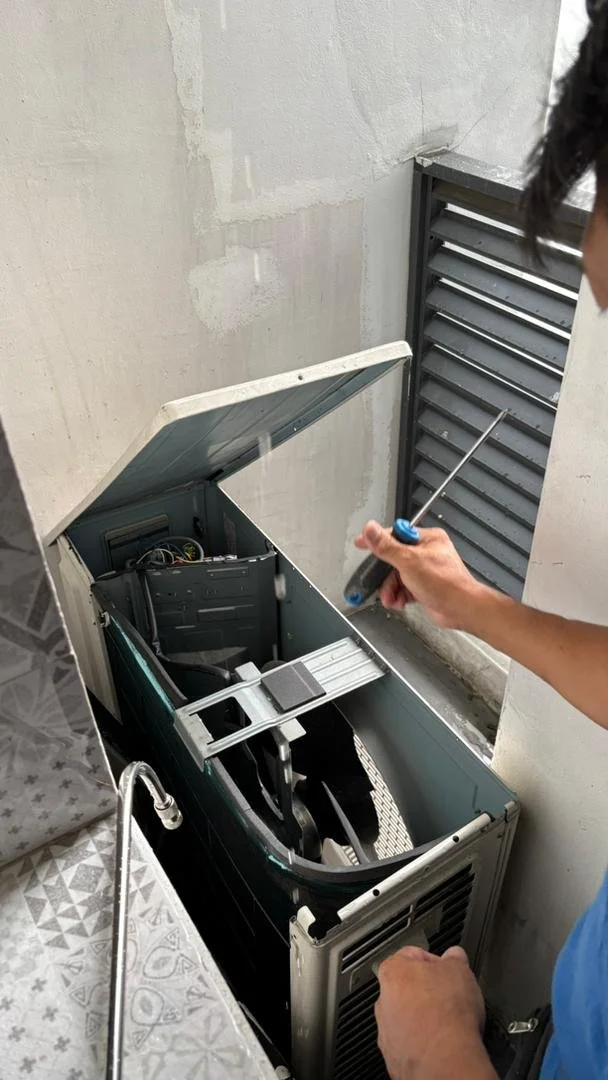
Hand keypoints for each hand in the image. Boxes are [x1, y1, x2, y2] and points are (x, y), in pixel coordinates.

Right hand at [354, 520, 487, 628]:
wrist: (461, 609)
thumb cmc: (446, 583)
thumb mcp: (409, 561)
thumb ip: (387, 546)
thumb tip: (370, 529)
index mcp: (427, 539)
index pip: (395, 534)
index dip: (378, 540)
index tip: (361, 543)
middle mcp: (426, 552)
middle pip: (394, 558)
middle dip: (386, 575)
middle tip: (380, 582)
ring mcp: (425, 570)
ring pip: (397, 575)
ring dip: (391, 588)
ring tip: (391, 597)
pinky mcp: (424, 586)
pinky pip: (403, 587)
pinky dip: (398, 595)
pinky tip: (399, 601)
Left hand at [375, 946, 493, 1079]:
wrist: (446, 1057)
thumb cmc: (448, 1014)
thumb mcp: (460, 970)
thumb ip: (455, 958)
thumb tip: (455, 956)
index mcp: (393, 971)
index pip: (412, 955)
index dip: (435, 961)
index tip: (447, 969)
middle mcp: (383, 1000)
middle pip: (406, 988)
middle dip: (427, 991)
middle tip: (448, 996)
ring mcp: (386, 1030)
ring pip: (405, 1017)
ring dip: (423, 1017)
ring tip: (446, 1022)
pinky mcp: (393, 1056)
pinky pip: (408, 1043)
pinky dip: (422, 1042)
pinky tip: (440, 1042)